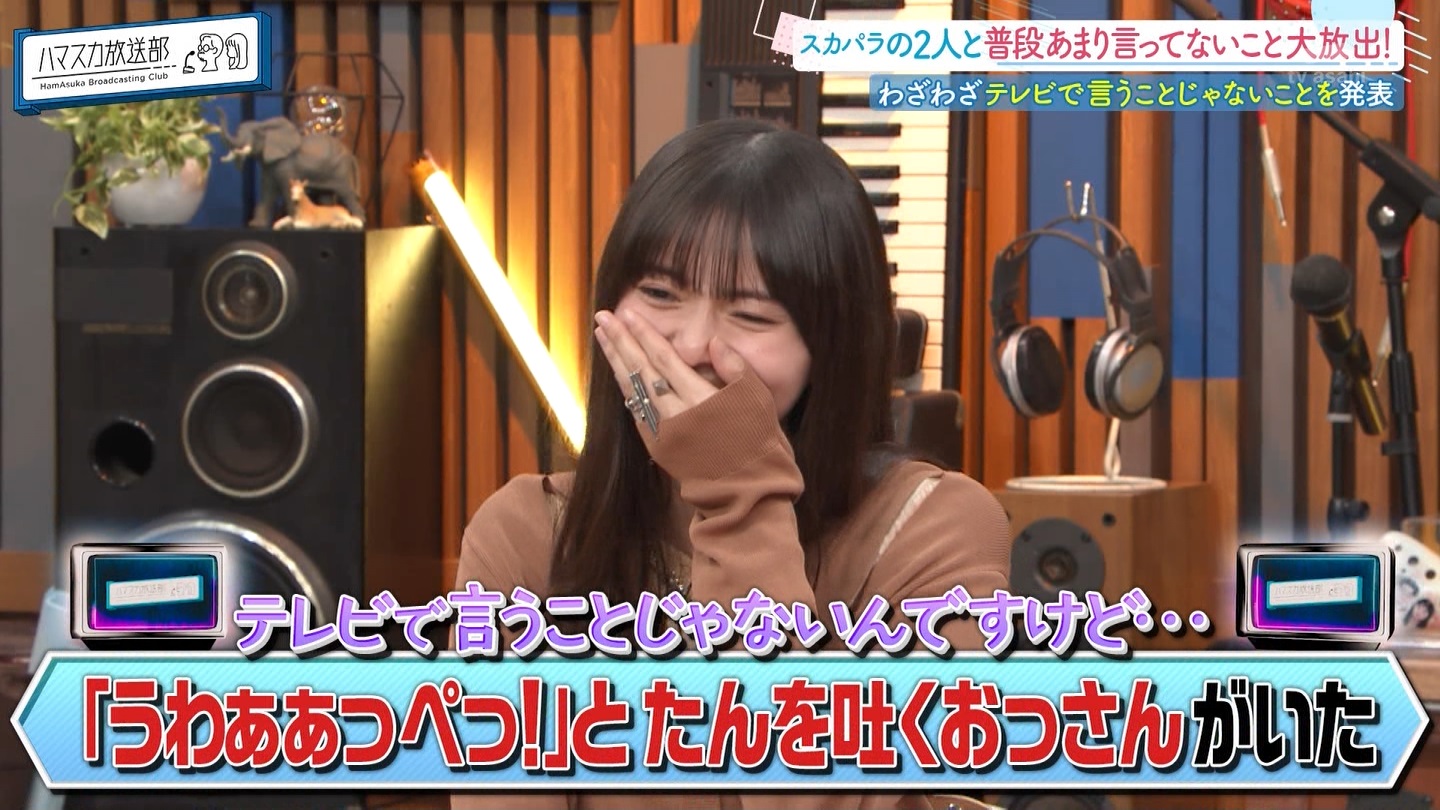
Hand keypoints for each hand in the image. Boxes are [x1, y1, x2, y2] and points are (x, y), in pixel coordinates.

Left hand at [594, 309, 747, 433]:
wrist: (747, 492)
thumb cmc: (759, 445)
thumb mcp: (758, 402)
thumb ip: (735, 369)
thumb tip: (713, 341)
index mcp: (701, 401)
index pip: (664, 359)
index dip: (645, 335)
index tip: (630, 314)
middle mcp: (676, 416)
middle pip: (640, 371)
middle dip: (621, 341)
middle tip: (604, 317)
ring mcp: (663, 434)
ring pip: (632, 391)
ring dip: (615, 361)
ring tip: (602, 337)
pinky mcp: (658, 448)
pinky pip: (636, 411)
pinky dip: (625, 388)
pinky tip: (618, 372)